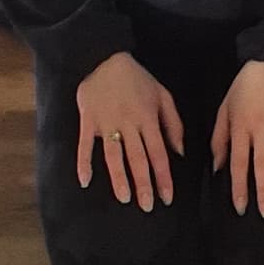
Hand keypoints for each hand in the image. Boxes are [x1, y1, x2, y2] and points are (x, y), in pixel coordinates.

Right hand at [75, 52, 183, 207]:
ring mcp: (107, 123)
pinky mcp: (88, 120)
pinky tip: (85, 181)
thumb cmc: (137, 79)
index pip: (158, 153)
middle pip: (138, 158)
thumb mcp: (162, 95)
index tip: (167, 197)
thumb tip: (180, 152)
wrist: (105, 58)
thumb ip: (173, 123)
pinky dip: (84, 162)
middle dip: (144, 184)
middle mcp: (129, 123)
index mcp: (148, 118)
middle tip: (148, 206)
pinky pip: (85, 145)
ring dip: (119, 178)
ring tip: (124, 198)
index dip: (163, 177)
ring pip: (114, 155)